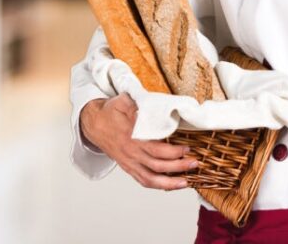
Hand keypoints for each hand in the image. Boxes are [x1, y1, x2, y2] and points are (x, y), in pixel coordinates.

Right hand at [79, 94, 197, 189]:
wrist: (93, 123)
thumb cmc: (110, 111)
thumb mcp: (122, 101)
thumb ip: (136, 105)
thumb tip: (150, 109)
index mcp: (131, 137)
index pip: (155, 149)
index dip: (172, 151)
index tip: (188, 148)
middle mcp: (131, 153)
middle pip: (157, 165)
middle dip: (178, 166)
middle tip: (195, 163)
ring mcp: (130, 162)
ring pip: (151, 179)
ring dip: (171, 182)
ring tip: (187, 181)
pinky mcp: (128, 168)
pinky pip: (144, 181)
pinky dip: (159, 186)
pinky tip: (172, 185)